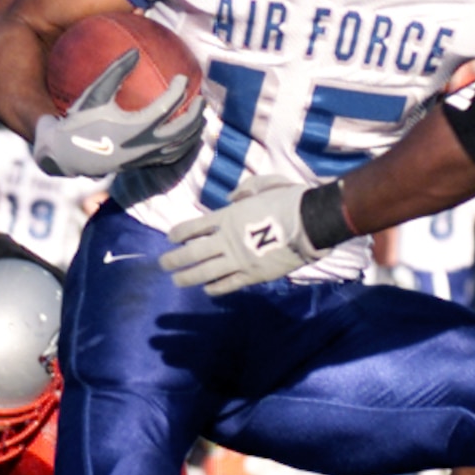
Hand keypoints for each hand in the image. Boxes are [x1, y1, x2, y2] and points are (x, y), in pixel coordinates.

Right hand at [31, 51, 204, 177]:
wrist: (66, 154)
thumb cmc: (79, 121)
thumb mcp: (94, 95)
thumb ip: (115, 72)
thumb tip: (135, 51)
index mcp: (134, 127)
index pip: (167, 106)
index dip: (178, 90)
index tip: (182, 77)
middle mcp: (144, 145)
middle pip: (182, 130)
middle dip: (196, 114)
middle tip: (202, 99)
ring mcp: (145, 158)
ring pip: (180, 147)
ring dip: (194, 132)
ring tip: (201, 119)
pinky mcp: (142, 164)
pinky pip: (170, 157)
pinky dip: (183, 147)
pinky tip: (186, 136)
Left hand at [160, 176, 326, 294]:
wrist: (311, 222)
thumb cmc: (290, 199)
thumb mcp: (266, 184)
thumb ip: (245, 190)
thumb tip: (233, 197)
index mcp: (228, 217)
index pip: (194, 227)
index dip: (179, 233)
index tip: (169, 238)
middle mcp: (227, 240)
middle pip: (193, 253)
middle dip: (174, 259)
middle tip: (163, 264)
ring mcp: (239, 260)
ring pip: (206, 272)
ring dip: (188, 277)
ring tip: (177, 281)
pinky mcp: (253, 275)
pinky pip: (229, 284)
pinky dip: (216, 288)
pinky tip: (208, 290)